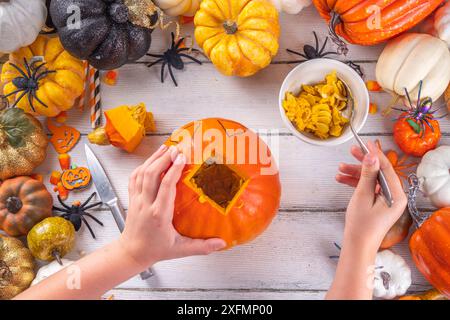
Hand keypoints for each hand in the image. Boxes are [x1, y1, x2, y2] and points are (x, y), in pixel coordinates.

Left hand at [119, 145, 225, 269]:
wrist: (131, 253)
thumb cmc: (155, 250)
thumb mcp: (180, 250)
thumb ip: (202, 246)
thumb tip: (222, 243)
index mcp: (158, 214)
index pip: (166, 187)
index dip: (173, 170)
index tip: (182, 158)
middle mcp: (145, 204)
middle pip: (151, 175)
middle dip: (164, 159)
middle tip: (176, 148)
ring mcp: (137, 200)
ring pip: (142, 173)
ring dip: (153, 159)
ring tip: (166, 148)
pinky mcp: (132, 198)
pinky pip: (135, 177)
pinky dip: (143, 166)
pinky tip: (151, 160)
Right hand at [336, 141, 406, 248]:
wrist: (357, 245)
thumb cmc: (361, 226)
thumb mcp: (362, 196)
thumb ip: (367, 175)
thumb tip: (371, 157)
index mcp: (396, 195)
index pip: (386, 168)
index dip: (375, 154)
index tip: (366, 143)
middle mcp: (394, 196)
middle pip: (379, 172)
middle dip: (363, 162)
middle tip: (352, 151)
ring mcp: (386, 200)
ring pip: (371, 179)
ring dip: (356, 173)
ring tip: (340, 169)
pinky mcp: (378, 203)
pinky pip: (368, 188)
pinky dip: (356, 183)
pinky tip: (342, 179)